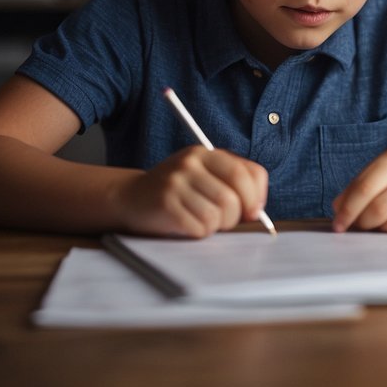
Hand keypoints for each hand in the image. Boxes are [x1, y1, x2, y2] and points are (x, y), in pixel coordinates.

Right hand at [112, 145, 268, 238]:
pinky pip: (199, 228)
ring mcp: (176, 183)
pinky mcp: (165, 204)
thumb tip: (257, 210)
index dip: (256, 196)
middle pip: (232, 198)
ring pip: (218, 215)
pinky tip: (188, 224)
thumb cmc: (177, 189)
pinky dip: (199, 232)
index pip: (246, 172)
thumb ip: (232, 182)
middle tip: (226, 220)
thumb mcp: (203, 174)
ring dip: (216, 226)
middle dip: (235, 216)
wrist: (130, 196)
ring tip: (203, 220)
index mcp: (205, 153)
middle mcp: (190, 164)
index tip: (254, 211)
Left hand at [331, 147, 386, 232]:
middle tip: (356, 230)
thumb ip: (358, 190)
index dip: (347, 210)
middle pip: (377, 206)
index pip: (363, 187)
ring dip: (379, 231)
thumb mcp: (383, 180)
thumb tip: (338, 208)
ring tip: (376, 229)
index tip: (338, 225)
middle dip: (361, 223)